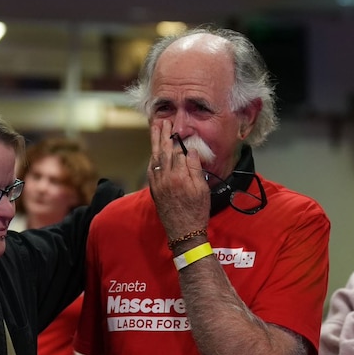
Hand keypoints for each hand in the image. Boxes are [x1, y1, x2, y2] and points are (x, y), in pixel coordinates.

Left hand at [147, 121, 209, 240]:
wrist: (184, 232)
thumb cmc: (197, 212)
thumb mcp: (202, 190)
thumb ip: (195, 169)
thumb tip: (190, 151)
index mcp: (179, 176)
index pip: (177, 151)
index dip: (177, 138)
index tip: (176, 127)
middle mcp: (165, 177)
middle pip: (163, 151)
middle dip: (163, 135)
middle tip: (163, 122)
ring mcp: (158, 184)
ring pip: (155, 158)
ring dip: (155, 143)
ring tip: (155, 130)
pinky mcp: (154, 190)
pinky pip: (151, 169)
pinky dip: (152, 158)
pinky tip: (153, 152)